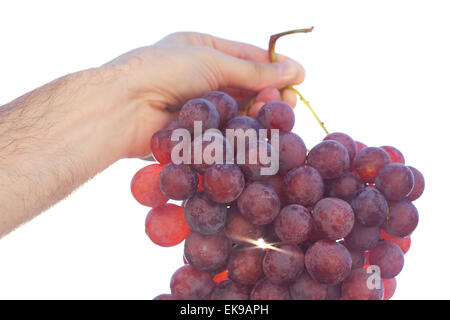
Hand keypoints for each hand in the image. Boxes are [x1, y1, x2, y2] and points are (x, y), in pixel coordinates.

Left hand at [106, 32, 304, 157]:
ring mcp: (200, 106)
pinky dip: (244, 132)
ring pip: (239, 110)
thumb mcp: (213, 61)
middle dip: (269, 94)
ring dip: (259, 113)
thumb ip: (254, 71)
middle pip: (246, 86)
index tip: (300, 77)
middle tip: (288, 103)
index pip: (247, 56)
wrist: (125, 107)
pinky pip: (227, 131)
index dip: (275, 66)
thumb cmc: (164, 71)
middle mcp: (202, 77)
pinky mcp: (197, 132)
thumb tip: (296, 71)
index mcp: (203, 49)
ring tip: (275, 115)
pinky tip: (258, 133)